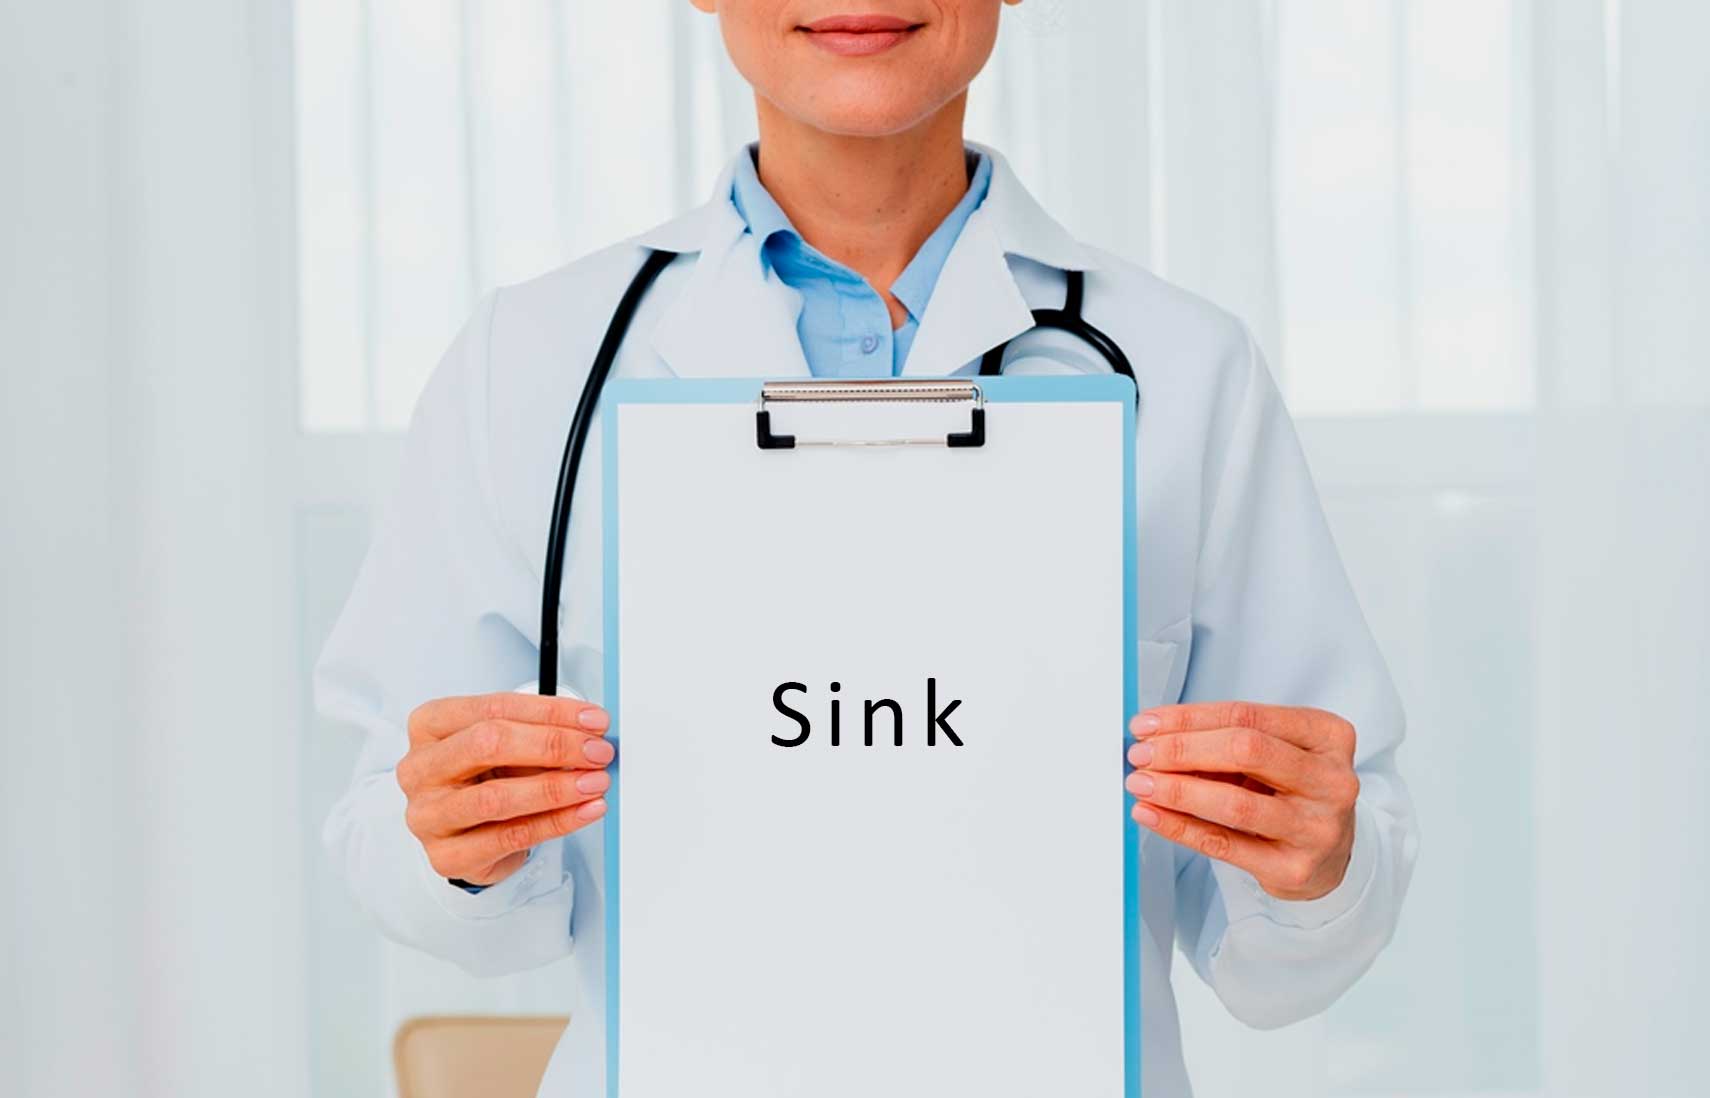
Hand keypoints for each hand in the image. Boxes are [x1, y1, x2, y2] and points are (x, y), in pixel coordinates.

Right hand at [397, 692, 613, 886]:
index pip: (494, 707)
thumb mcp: (504, 745)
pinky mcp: (448, 855)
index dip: (550, 712)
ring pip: (497, 796)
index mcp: (430, 726)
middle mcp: (420, 768)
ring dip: (556, 788)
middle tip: (596, 751)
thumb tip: (590, 731)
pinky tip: (583, 811)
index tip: (592, 720)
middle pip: (490, 744)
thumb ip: (538, 732)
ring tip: (594, 782)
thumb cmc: (483, 779)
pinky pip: (511, 837)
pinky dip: (556, 822)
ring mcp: (428, 814)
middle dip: (554, 745)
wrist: (467, 836)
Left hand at [1125, 702, 1359, 901]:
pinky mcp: (1295, 868)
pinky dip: (1180, 827)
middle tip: (1141, 754)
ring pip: (1234, 803)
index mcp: (1328, 736)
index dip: (1190, 717)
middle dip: (1182, 749)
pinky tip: (1152, 814)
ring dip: (1177, 790)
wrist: (1329, 857)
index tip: (1147, 725)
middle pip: (1245, 751)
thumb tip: (1155, 736)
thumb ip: (1226, 741)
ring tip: (1140, 783)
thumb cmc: (1293, 792)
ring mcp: (1317, 827)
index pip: (1247, 715)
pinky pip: (1224, 845)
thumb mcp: (1275, 755)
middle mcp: (1331, 780)